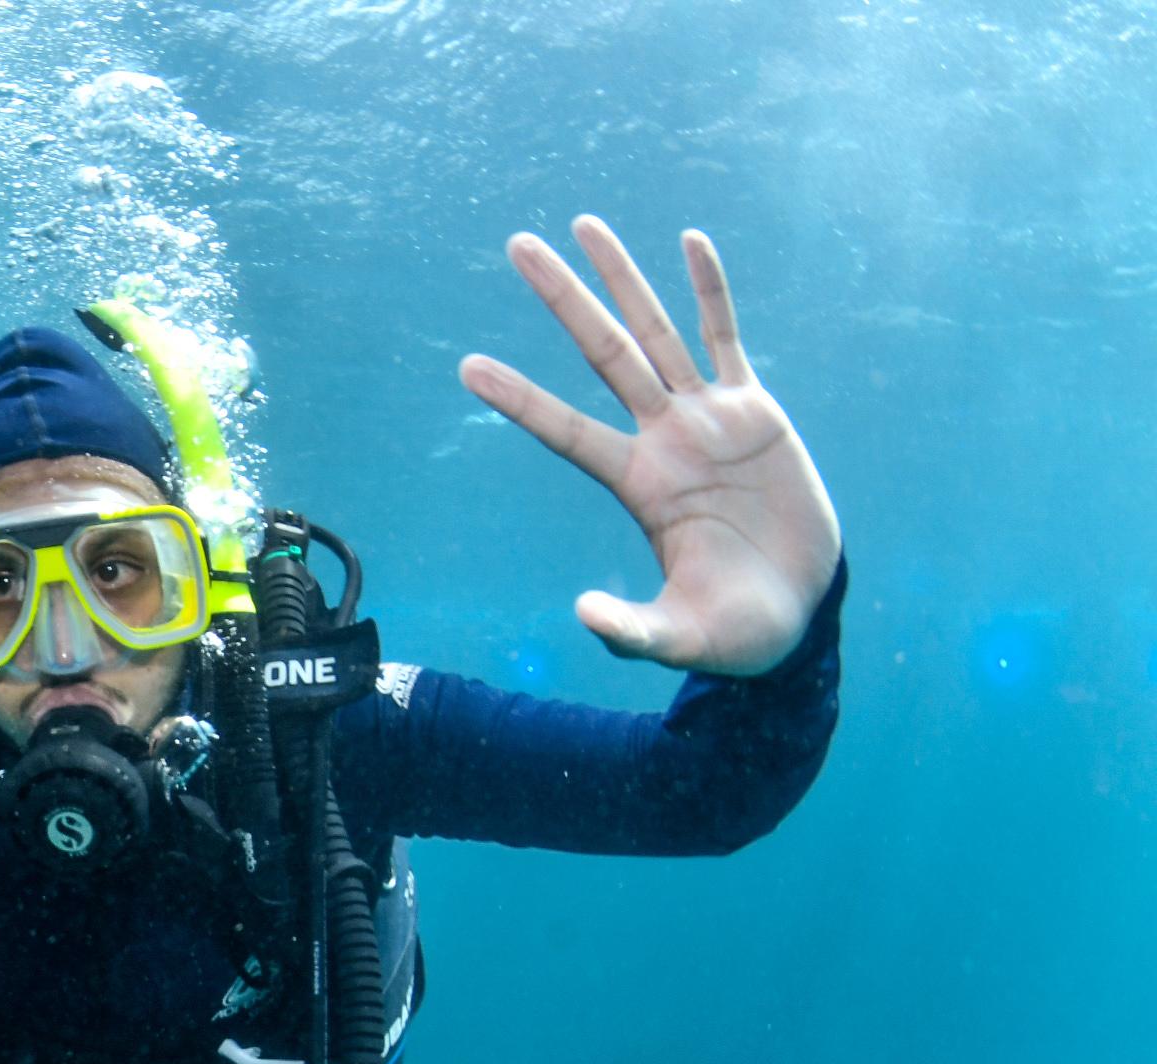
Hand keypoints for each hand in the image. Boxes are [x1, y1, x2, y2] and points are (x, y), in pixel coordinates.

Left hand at [461, 215, 841, 677]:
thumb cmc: (735, 633)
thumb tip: (582, 615)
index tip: (466, 367)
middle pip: (602, 353)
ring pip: (655, 332)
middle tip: (516, 244)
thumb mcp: (680, 637)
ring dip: (621, 277)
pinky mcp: (755, 410)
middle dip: (562, 300)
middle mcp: (662, 439)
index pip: (564, 430)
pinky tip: (689, 241)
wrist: (798, 614)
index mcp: (638, 484)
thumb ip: (631, 630)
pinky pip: (727, 338)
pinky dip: (710, 291)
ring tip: (583, 224)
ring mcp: (706, 419)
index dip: (519, 398)